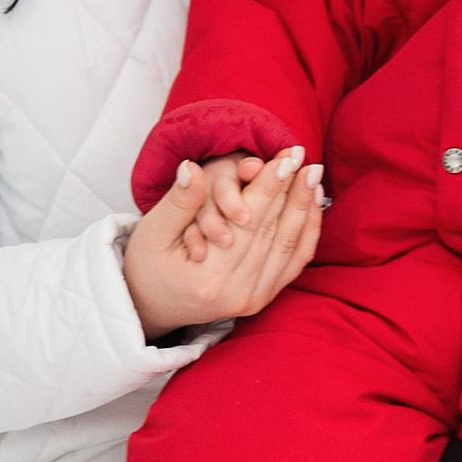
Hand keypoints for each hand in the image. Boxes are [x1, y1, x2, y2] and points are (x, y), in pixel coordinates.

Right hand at [123, 148, 323, 337]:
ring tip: (313, 176)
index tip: (287, 155)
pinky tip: (312, 206)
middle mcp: (237, 291)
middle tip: (305, 157)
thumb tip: (191, 168)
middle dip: (292, 190)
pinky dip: (307, 233)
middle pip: (273, 230)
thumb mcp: (152, 231)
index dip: (270, 184)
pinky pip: (294, 263)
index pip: (250, 219)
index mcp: (210, 275)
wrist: (150, 306)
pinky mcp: (262, 299)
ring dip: (305, 208)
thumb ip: (178, 201)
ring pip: (290, 246)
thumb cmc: (147, 265)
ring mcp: (253, 299)